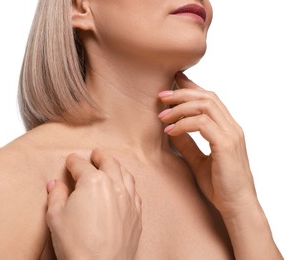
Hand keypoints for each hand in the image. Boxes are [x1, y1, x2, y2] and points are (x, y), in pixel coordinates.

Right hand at [46, 149, 141, 259]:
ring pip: (126, 174)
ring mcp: (129, 200)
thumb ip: (56, 196)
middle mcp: (115, 186)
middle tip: (95, 153)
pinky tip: (125, 186)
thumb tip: (55, 185)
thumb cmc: (76, 244)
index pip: (81, 165)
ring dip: (117, 166)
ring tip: (112, 164)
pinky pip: (135, 192)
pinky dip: (129, 184)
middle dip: (100, 156)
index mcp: (93, 182)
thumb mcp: (56, 216)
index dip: (73, 161)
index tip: (71, 160)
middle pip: (109, 163)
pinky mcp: (136, 215)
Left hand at [158, 72, 257, 216]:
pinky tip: (170, 130)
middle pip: (207, 96)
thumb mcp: (197, 160)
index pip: (210, 98)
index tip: (172, 81)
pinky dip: (183, 124)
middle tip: (161, 96)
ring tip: (162, 115)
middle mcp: (231, 127)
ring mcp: (231, 134)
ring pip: (206, 105)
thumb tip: (170, 129)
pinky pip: (202, 124)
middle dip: (182, 93)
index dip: (191, 86)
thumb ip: (187, 143)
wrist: (235, 206)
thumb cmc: (220, 185)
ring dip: (180, 107)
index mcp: (227, 128)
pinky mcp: (226, 144)